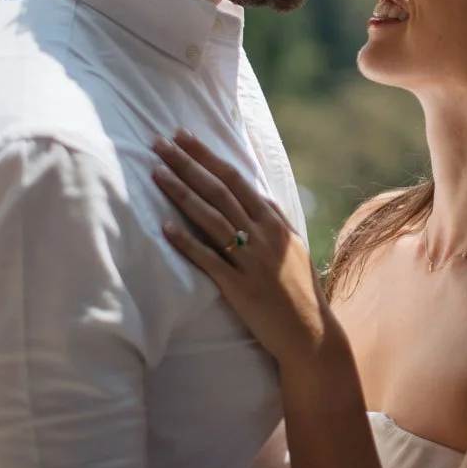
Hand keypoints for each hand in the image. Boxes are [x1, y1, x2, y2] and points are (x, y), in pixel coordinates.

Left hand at [151, 130, 337, 371]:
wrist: (310, 330)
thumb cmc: (298, 288)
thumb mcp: (291, 244)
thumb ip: (272, 217)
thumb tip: (254, 191)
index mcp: (272, 220)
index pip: (235, 177)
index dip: (207, 155)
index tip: (183, 136)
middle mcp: (261, 234)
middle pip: (219, 190)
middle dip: (188, 163)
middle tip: (160, 142)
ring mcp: (250, 259)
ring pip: (211, 218)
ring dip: (182, 193)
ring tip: (156, 172)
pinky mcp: (238, 287)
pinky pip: (209, 260)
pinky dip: (187, 242)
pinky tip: (165, 227)